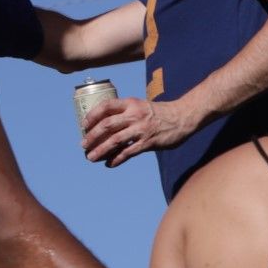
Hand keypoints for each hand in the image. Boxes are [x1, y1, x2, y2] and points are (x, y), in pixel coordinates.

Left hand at [81, 96, 198, 167]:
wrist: (184, 117)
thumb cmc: (161, 113)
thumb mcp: (142, 106)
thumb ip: (126, 113)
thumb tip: (106, 126)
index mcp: (132, 104)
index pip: (106, 106)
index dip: (92, 115)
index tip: (84, 125)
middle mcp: (135, 115)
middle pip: (106, 125)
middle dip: (92, 136)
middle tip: (84, 145)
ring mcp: (141, 129)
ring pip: (114, 140)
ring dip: (100, 150)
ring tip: (91, 157)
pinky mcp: (149, 142)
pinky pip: (128, 152)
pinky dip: (116, 159)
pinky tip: (110, 164)